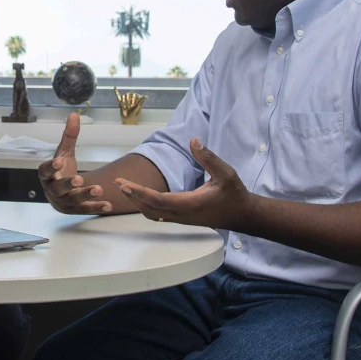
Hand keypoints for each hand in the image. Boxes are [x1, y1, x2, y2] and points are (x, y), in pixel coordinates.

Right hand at [37, 112, 111, 213]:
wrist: (61, 193)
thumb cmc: (61, 170)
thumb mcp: (64, 152)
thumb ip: (70, 136)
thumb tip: (74, 114)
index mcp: (46, 175)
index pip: (44, 171)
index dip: (50, 167)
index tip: (58, 162)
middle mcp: (52, 190)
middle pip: (58, 188)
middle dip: (68, 184)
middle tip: (79, 180)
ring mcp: (63, 202)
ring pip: (73, 201)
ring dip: (85, 196)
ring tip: (99, 189)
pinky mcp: (74, 210)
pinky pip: (85, 210)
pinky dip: (96, 208)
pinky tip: (108, 205)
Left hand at [115, 138, 253, 226]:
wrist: (242, 214)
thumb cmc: (234, 194)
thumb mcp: (226, 173)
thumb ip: (209, 157)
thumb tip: (193, 140)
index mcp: (191, 204)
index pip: (159, 200)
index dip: (140, 192)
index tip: (125, 185)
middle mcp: (182, 214)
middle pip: (150, 208)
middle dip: (133, 196)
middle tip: (118, 183)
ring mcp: (181, 219)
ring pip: (153, 214)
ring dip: (138, 201)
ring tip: (126, 188)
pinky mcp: (182, 219)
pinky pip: (159, 214)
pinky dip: (146, 206)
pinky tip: (141, 196)